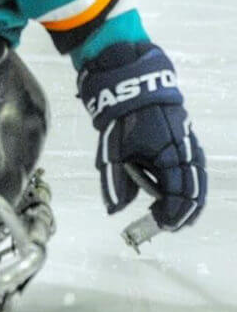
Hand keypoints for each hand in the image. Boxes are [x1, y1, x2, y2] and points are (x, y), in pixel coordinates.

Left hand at [78, 42, 205, 229]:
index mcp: (170, 155)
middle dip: (183, 213)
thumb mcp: (114, 149)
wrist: (133, 86)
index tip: (156, 225)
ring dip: (188, 201)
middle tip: (166, 226)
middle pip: (195, 192)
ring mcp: (189, 146)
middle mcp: (186, 152)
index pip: (179, 195)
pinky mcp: (187, 141)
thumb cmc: (122, 117)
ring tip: (174, 217)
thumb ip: (115, 180)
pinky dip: (188, 186)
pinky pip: (194, 169)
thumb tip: (115, 210)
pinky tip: (176, 194)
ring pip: (198, 181)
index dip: (170, 215)